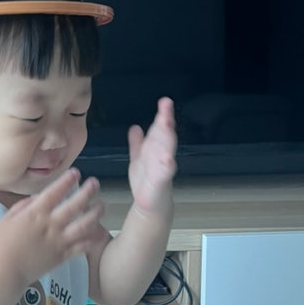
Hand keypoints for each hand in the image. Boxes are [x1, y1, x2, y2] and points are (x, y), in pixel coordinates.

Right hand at [0, 169, 105, 289]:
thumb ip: (25, 205)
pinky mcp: (63, 255)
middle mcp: (50, 225)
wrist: (7, 271)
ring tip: (101, 205)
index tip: (75, 173)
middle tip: (95, 183)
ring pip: (84, 225)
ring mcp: (59, 241)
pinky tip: (100, 231)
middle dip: (87, 192)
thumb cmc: (4, 243)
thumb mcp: (8, 218)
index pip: (54, 193)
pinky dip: (93, 238)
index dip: (66, 181)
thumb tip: (40, 197)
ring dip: (95, 214)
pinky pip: (83, 246)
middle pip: (74, 205)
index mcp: (35, 214)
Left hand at [127, 97, 176, 214]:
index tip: (165, 101)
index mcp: (155, 147)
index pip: (159, 128)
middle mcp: (162, 154)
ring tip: (167, 124)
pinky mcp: (161, 181)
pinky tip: (168, 158)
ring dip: (168, 137)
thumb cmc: (145, 180)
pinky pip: (165, 172)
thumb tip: (135, 127)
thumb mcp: (138, 157)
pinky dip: (167, 165)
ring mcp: (163, 167)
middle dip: (166, 121)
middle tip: (166, 107)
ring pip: (167, 149)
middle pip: (165, 135)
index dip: (163, 114)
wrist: (148, 202)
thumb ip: (137, 143)